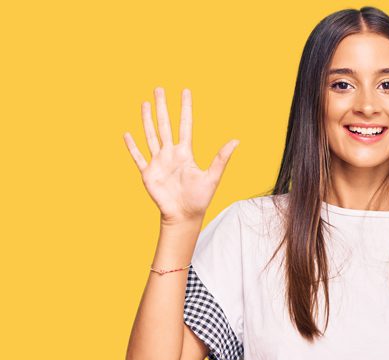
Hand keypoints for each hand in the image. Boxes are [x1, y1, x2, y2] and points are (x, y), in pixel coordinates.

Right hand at [123, 87, 239, 224]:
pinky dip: (132, 146)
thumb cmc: (200, 199)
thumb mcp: (213, 177)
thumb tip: (236, 141)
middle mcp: (171, 154)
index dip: (185, 108)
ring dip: (147, 120)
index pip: (185, 125)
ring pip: (151, 136)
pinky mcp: (148, 173)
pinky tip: (127, 134)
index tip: (185, 91)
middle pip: (165, 125)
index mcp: (185, 153)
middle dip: (162, 107)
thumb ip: (221, 158)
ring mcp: (158, 162)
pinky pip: (138, 157)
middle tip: (159, 88)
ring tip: (145, 104)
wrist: (184, 216)